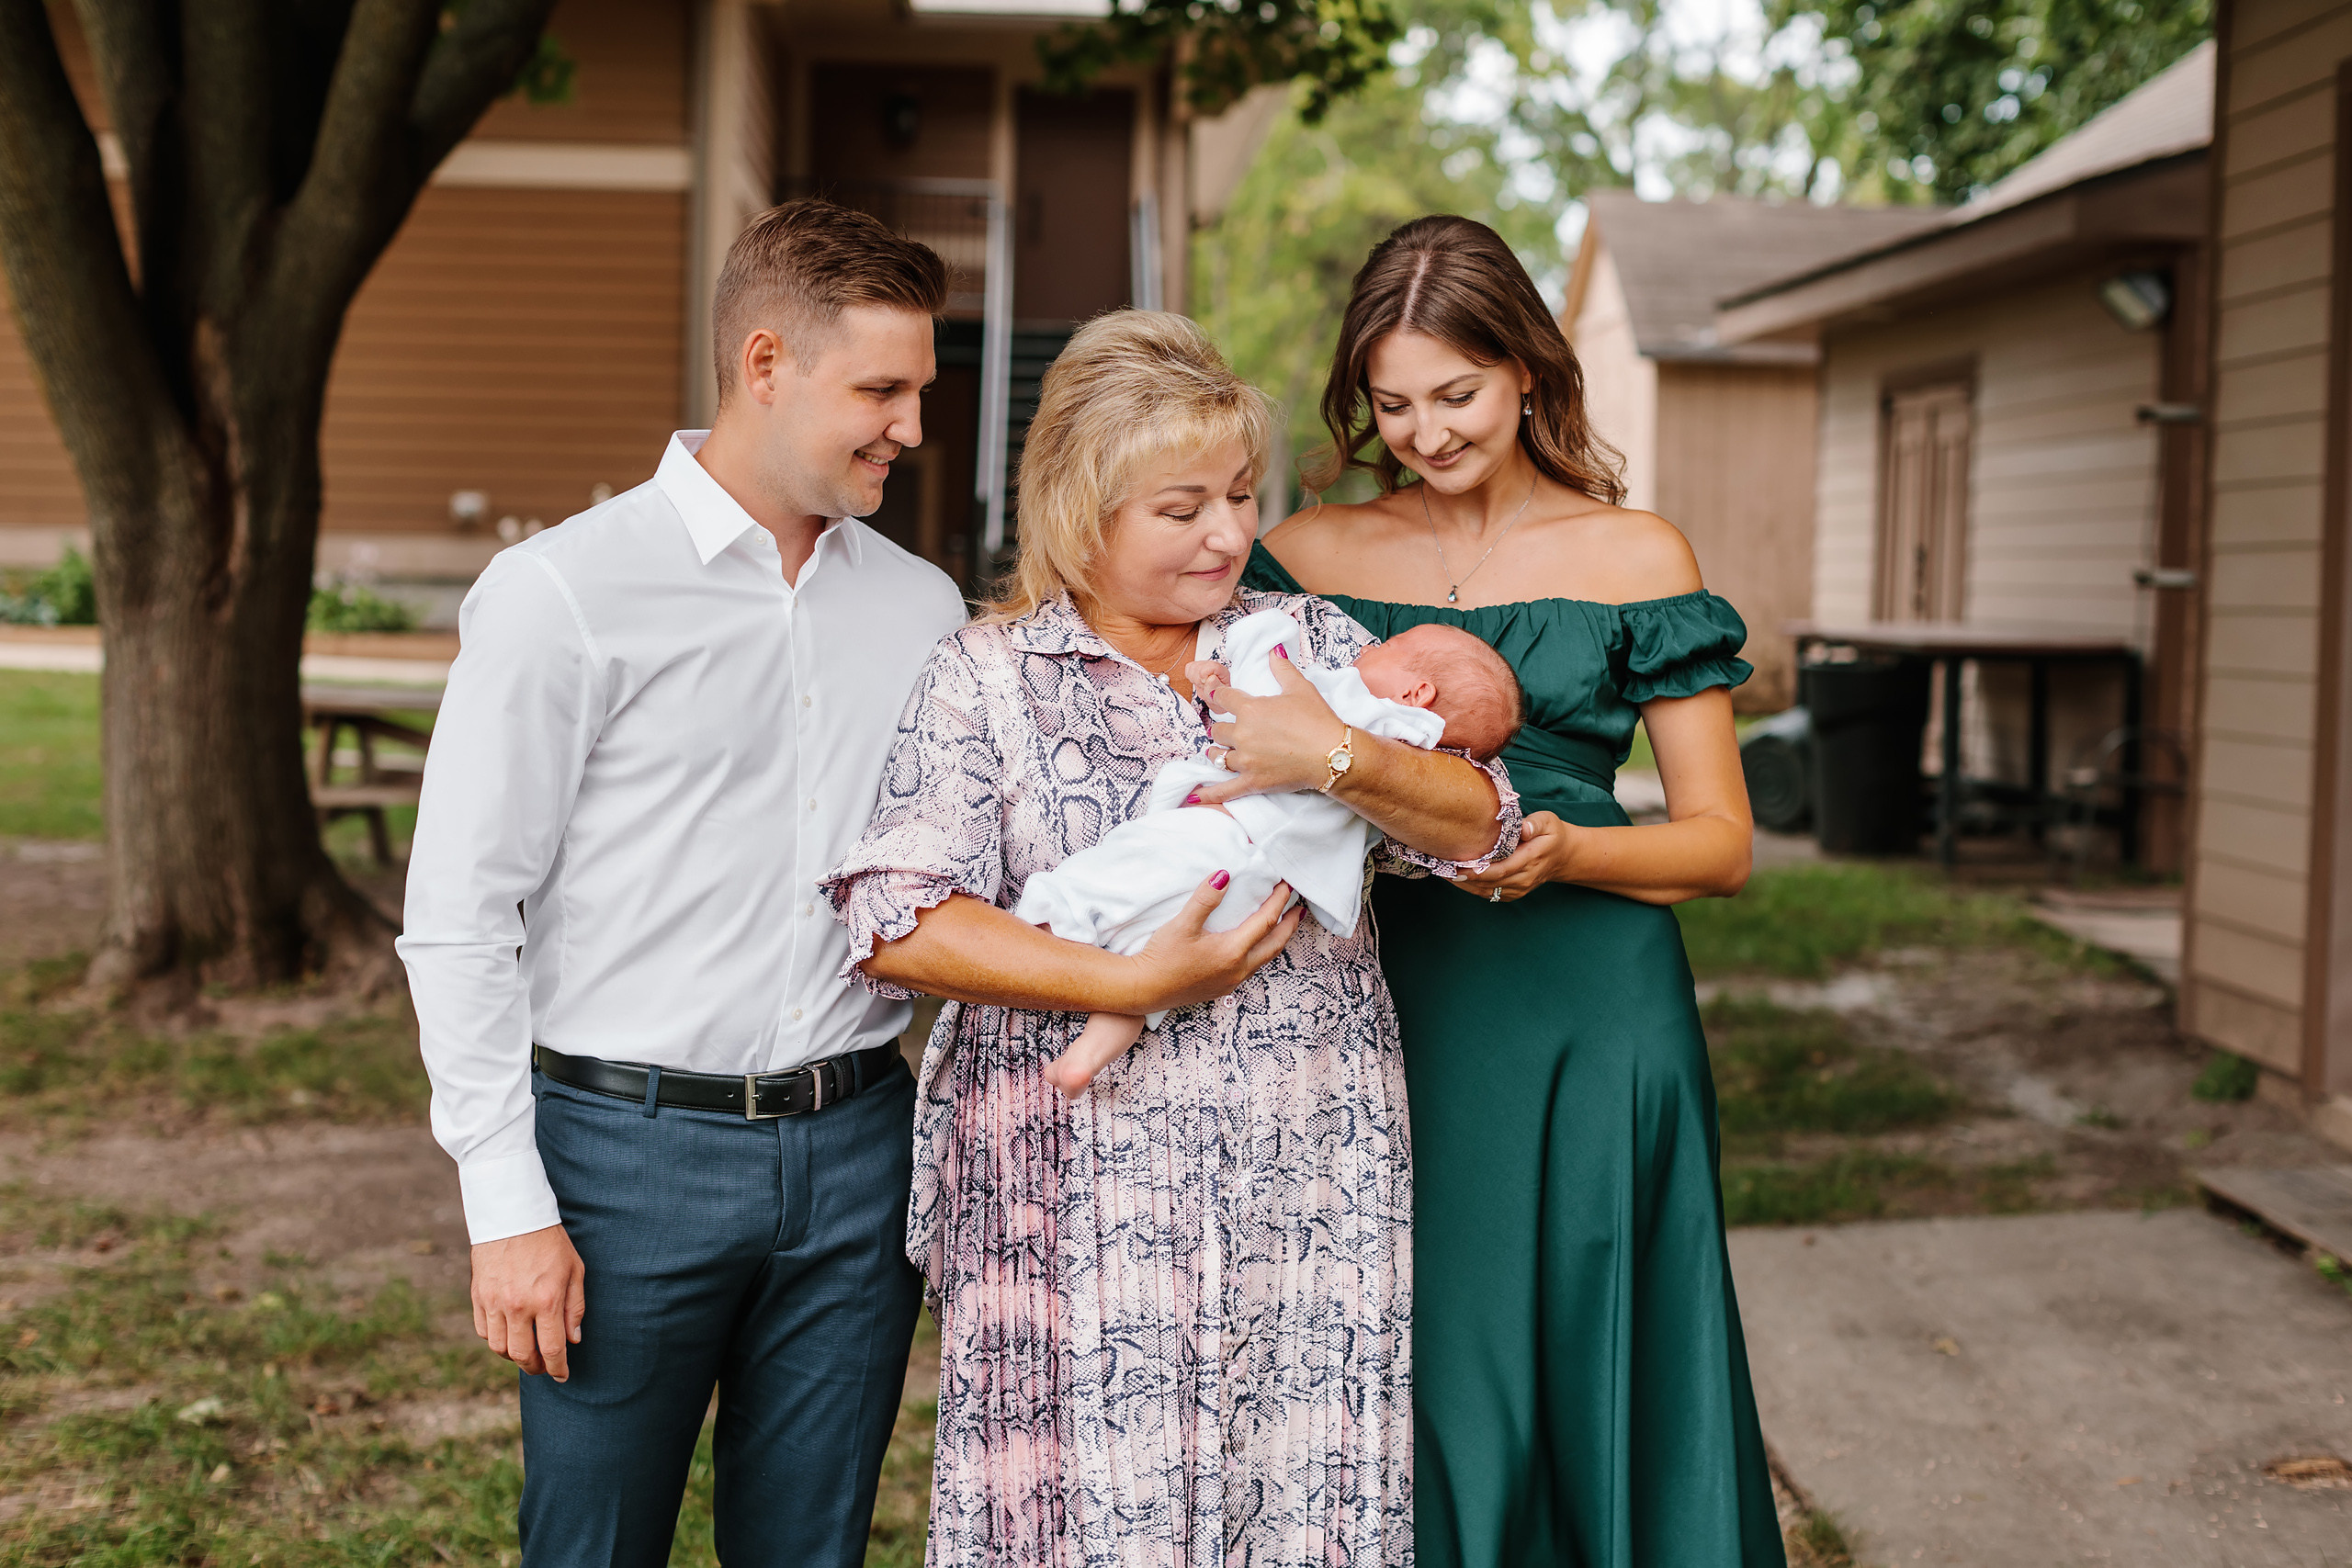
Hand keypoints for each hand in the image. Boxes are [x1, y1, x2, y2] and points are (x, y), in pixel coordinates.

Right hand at [471, 1223, 585, 1380]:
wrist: (514, 1215)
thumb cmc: (550, 1242)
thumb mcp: (574, 1270)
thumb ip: (575, 1307)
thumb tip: (573, 1340)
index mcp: (546, 1300)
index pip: (552, 1349)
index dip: (558, 1368)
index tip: (562, 1375)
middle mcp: (518, 1306)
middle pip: (522, 1355)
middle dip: (535, 1367)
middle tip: (543, 1367)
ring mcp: (494, 1302)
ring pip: (499, 1348)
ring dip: (513, 1356)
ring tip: (526, 1352)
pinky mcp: (478, 1296)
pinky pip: (483, 1331)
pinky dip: (496, 1340)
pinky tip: (509, 1335)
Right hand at [1128, 871, 1302, 1011]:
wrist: (1143, 989)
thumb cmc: (1161, 957)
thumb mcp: (1182, 924)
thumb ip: (1205, 899)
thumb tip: (1224, 876)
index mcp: (1232, 952)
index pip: (1265, 922)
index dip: (1278, 901)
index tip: (1286, 885)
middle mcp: (1238, 969)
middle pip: (1274, 945)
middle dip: (1289, 925)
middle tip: (1299, 909)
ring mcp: (1230, 981)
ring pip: (1264, 958)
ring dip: (1276, 940)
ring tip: (1282, 925)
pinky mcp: (1221, 988)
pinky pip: (1251, 967)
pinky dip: (1260, 952)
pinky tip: (1253, 946)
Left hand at [1190, 651, 1343, 804]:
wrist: (1333, 753)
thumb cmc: (1318, 719)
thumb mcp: (1300, 688)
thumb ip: (1282, 668)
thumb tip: (1274, 651)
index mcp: (1250, 709)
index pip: (1223, 697)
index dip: (1221, 694)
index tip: (1219, 694)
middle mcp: (1242, 734)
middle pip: (1217, 730)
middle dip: (1223, 728)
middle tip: (1231, 729)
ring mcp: (1245, 760)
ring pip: (1218, 755)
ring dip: (1217, 751)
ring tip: (1218, 751)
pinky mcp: (1253, 782)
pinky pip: (1224, 790)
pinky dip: (1207, 795)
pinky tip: (1193, 798)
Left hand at [1451, 811, 1575, 902]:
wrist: (1564, 856)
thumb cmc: (1552, 834)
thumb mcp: (1548, 821)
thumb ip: (1535, 823)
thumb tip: (1523, 828)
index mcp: (1531, 859)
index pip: (1500, 869)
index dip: (1477, 870)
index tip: (1457, 865)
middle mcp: (1524, 878)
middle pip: (1489, 883)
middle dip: (1464, 877)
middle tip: (1441, 867)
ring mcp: (1519, 889)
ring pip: (1487, 891)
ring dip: (1464, 884)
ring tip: (1443, 873)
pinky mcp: (1512, 893)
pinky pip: (1489, 894)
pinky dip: (1471, 888)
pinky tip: (1456, 878)